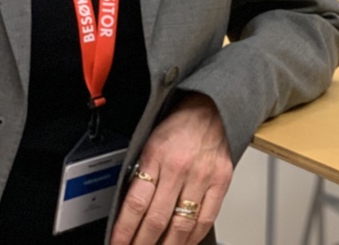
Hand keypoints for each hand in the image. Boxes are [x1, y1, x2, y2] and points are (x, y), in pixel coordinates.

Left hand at [110, 93, 232, 244]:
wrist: (212, 107)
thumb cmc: (180, 125)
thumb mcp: (150, 143)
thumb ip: (142, 175)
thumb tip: (130, 212)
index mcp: (157, 156)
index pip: (136, 204)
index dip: (124, 231)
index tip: (117, 244)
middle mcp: (180, 168)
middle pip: (157, 220)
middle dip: (142, 244)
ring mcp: (202, 176)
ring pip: (182, 225)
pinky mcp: (221, 181)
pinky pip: (206, 219)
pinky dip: (193, 238)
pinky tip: (184, 244)